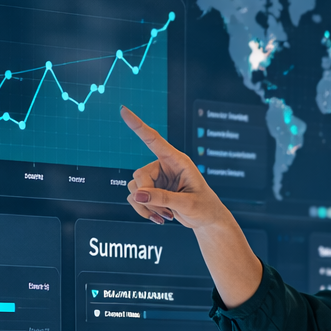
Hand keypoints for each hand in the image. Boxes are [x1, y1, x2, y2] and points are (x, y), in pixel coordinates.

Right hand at [120, 106, 233, 230]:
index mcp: (178, 161)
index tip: (124, 110)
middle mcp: (165, 166)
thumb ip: (163, 198)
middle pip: (140, 175)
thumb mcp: (187, 204)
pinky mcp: (152, 190)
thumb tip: (137, 194)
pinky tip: (159, 218)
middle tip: (165, 211)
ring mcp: (157, 178)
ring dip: (146, 205)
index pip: (154, 140)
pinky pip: (135, 197)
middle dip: (147, 195)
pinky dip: (143, 209)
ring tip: (166, 215)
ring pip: (135, 188)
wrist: (206, 220)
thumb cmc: (204, 208)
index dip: (138, 126)